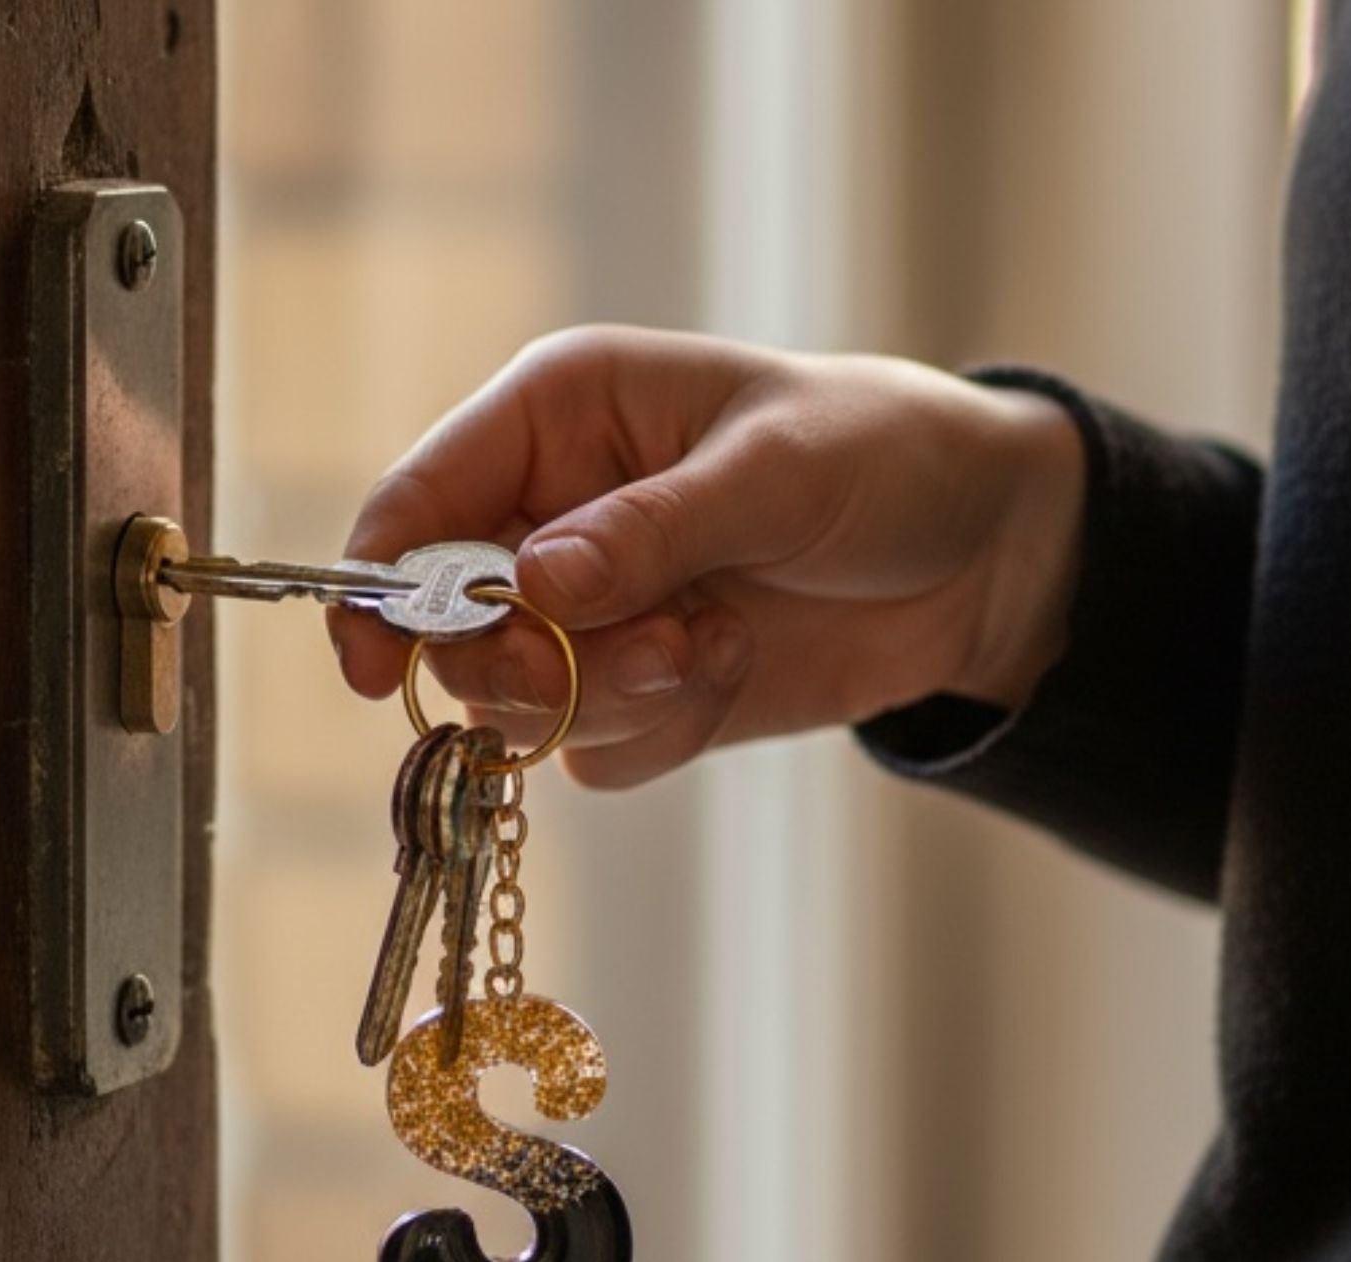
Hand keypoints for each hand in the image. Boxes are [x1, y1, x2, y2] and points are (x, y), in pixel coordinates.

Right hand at [330, 326, 1085, 788]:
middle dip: (530, 662)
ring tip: (713, 644)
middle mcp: (550, 520)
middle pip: (452, 630)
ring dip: (614, 695)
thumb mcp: (775, 471)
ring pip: (520, 705)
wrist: (977, 558)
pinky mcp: (635, 692)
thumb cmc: (880, 456)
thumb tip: (532, 586)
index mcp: (556, 421)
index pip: (417, 506)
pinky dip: (662, 730)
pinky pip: (594, 752)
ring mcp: (589, 617)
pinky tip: (732, 665)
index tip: (374, 666)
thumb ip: (648, 530)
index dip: (378, 586)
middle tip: (644, 650)